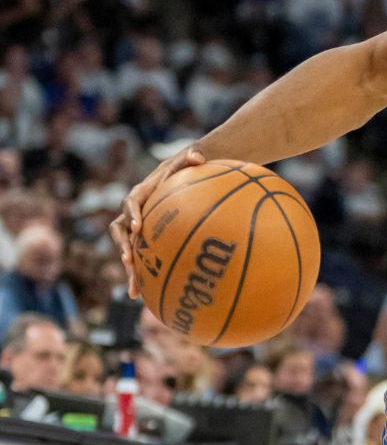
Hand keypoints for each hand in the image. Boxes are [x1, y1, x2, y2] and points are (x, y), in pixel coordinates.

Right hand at [109, 146, 205, 297]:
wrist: (181, 178)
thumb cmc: (185, 168)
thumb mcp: (189, 159)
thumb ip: (191, 157)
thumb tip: (198, 156)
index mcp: (141, 194)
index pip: (131, 203)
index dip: (132, 215)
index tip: (138, 227)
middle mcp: (133, 213)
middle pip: (121, 231)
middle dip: (123, 246)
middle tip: (129, 260)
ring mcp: (136, 229)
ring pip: (126, 250)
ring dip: (128, 269)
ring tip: (134, 290)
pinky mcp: (144, 241)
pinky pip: (139, 259)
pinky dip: (140, 276)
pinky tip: (144, 297)